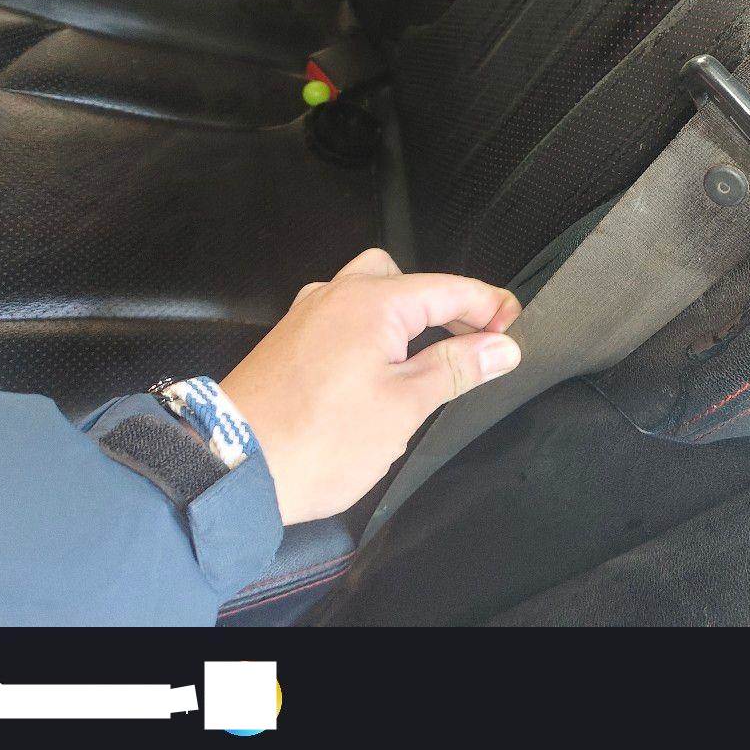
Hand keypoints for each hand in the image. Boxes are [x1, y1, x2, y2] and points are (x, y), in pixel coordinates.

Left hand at [219, 249, 520, 524]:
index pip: (450, 289)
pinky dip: (374, 332)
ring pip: (372, 295)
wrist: (233, 470)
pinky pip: (344, 318)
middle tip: (477, 346)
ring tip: (432, 362)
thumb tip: (501, 346)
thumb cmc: (316, 440)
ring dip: (408, 319)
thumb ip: (457, 368)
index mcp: (371, 301)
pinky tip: (383, 371)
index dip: (491, 308)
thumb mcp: (404, 406)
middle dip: (447, 307)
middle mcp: (337, 295)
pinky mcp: (291, 340)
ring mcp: (308, 315)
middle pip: (408, 280)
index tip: (516, 331)